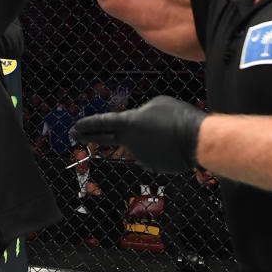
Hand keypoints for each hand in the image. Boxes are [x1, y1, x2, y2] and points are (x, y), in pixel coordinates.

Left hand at [72, 96, 206, 173]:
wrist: (197, 140)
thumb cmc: (177, 117)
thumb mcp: (156, 104)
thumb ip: (141, 114)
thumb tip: (139, 125)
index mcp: (128, 123)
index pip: (102, 122)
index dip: (87, 124)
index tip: (74, 127)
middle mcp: (129, 142)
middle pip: (106, 138)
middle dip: (90, 136)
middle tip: (75, 136)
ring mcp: (139, 156)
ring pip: (141, 144)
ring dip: (150, 139)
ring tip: (169, 132)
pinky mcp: (152, 166)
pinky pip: (153, 154)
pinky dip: (160, 149)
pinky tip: (174, 144)